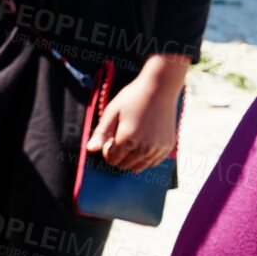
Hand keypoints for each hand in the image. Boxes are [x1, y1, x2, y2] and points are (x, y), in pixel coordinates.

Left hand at [87, 56, 188, 173]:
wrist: (160, 88)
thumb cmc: (133, 98)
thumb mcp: (112, 112)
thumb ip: (101, 133)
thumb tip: (89, 150)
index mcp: (127, 138)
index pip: (111, 159)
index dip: (108, 149)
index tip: (112, 136)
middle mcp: (144, 147)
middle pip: (123, 165)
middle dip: (119, 154)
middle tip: (123, 136)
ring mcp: (157, 148)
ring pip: (137, 167)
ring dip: (131, 158)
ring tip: (133, 139)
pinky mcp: (167, 147)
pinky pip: (152, 163)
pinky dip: (146, 158)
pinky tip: (145, 142)